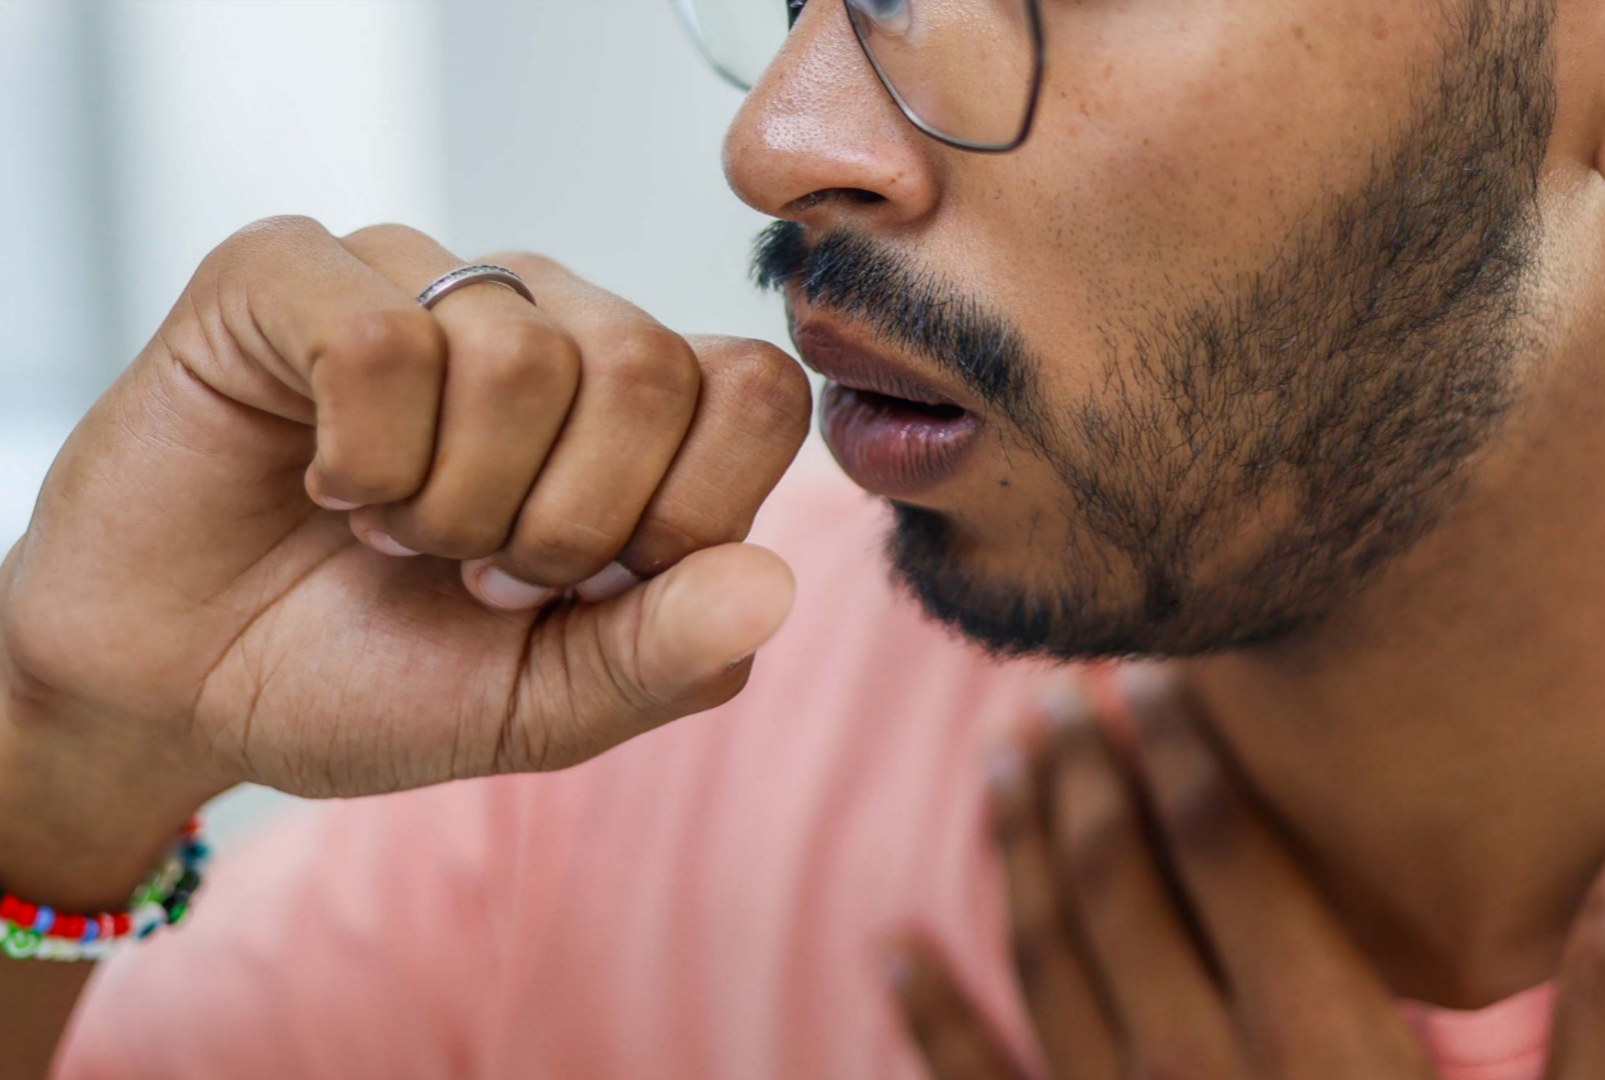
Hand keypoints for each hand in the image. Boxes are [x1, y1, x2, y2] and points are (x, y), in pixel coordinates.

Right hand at [0, 217, 811, 799]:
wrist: (181, 688)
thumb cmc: (371, 678)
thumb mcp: (542, 707)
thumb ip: (666, 655)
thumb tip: (775, 583)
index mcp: (635, 415)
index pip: (758, 393)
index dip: (686, 512)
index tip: (585, 587)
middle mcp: (549, 323)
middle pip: (648, 370)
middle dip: (557, 527)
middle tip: (471, 568)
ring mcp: (426, 283)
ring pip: (519, 356)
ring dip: (448, 502)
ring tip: (391, 531)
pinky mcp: (295, 272)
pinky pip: (382, 340)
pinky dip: (359, 457)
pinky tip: (326, 481)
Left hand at [889, 667, 1604, 1079]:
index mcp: (1323, 1050)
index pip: (1227, 849)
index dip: (1186, 747)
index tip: (1160, 670)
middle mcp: (1199, 1076)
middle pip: (1119, 882)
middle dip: (1086, 773)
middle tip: (1059, 684)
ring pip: (1047, 958)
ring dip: (1015, 850)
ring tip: (1000, 758)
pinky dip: (929, 1018)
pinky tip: (892, 950)